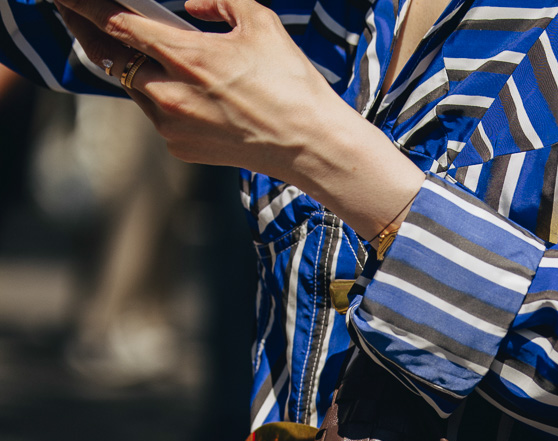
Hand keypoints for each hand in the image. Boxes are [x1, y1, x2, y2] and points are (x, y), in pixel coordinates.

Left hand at [53, 0, 423, 238]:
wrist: (311, 145)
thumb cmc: (292, 84)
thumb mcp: (262, 23)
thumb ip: (221, 1)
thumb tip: (192, 6)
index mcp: (187, 56)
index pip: (116, 22)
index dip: (83, 6)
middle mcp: (169, 93)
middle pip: (110, 55)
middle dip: (93, 31)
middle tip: (85, 16)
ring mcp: (171, 124)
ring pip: (132, 86)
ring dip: (133, 66)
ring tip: (147, 55)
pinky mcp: (180, 146)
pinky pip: (156, 113)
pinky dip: (161, 96)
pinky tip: (185, 91)